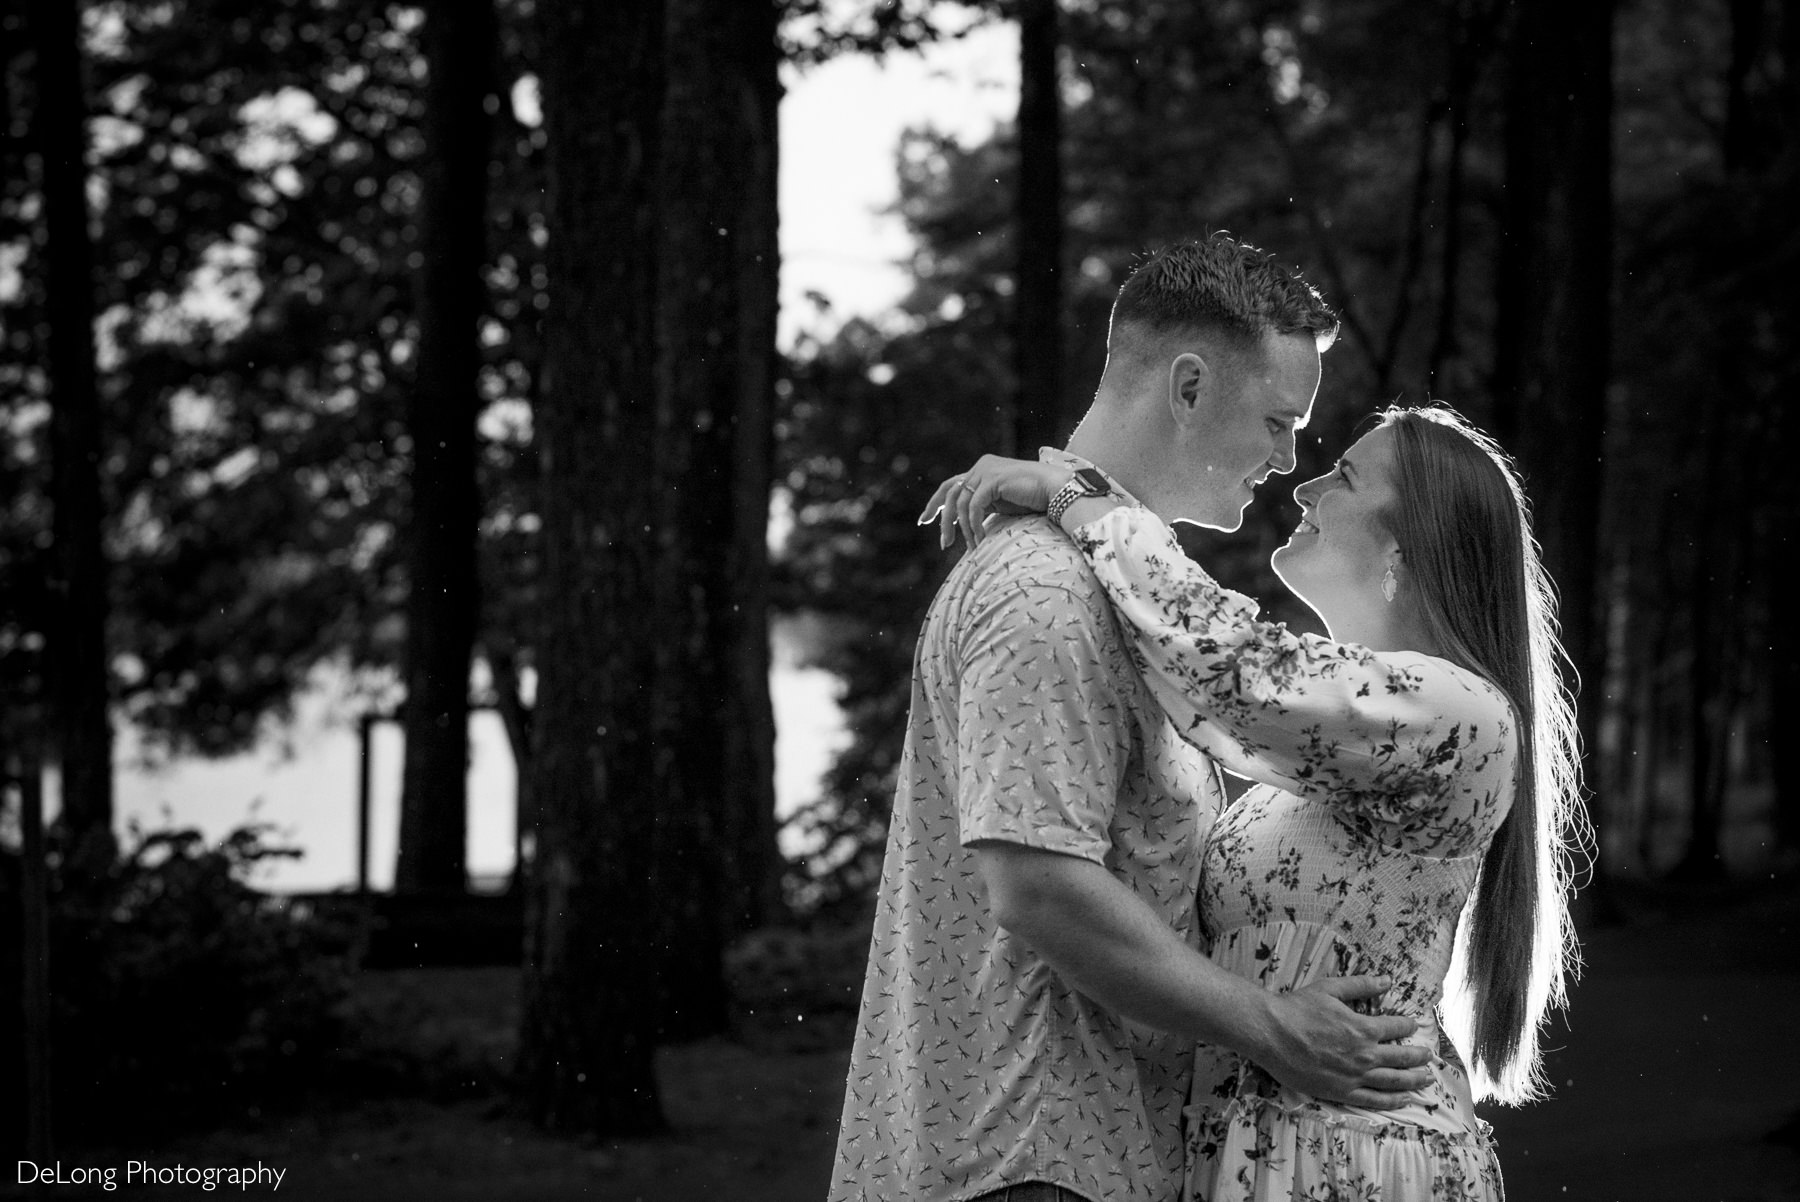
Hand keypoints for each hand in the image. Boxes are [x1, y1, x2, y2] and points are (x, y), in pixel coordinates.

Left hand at [917, 455, 1066, 549]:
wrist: (1056, 490)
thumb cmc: (1034, 500)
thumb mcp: (1001, 503)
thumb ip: (983, 506)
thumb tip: (965, 525)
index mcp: (982, 470)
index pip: (950, 485)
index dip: (935, 503)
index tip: (924, 521)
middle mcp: (981, 466)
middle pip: (950, 494)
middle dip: (943, 520)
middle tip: (944, 544)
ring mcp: (986, 470)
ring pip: (961, 503)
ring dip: (964, 529)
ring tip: (972, 548)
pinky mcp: (992, 479)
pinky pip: (974, 507)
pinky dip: (975, 525)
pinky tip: (981, 539)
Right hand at [1256, 976, 1434, 1108]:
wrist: (1271, 1034)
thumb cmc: (1297, 1008)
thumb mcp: (1330, 988)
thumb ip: (1361, 985)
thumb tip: (1387, 980)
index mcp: (1363, 1027)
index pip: (1396, 1027)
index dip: (1408, 1025)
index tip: (1413, 1025)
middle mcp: (1365, 1054)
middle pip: (1402, 1058)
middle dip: (1419, 1057)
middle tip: (1429, 1057)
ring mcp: (1354, 1076)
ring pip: (1394, 1081)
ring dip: (1414, 1080)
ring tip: (1427, 1080)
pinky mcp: (1342, 1092)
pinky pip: (1374, 1100)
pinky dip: (1393, 1100)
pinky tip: (1404, 1099)